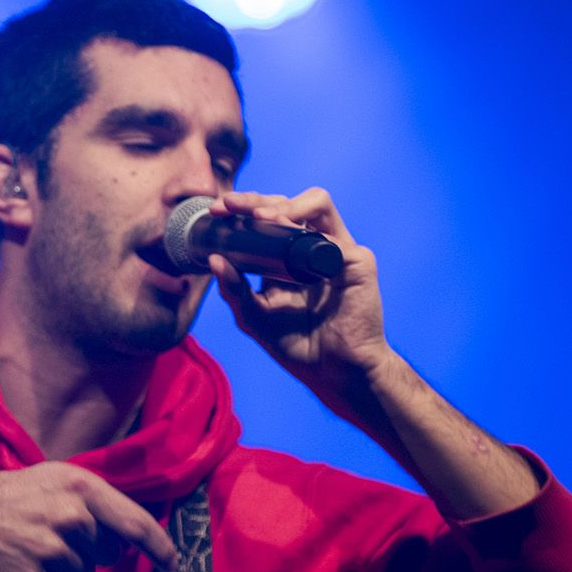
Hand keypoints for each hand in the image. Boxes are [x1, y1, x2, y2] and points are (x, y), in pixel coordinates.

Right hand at [0, 463, 176, 571]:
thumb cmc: (8, 498)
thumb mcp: (54, 480)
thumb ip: (93, 503)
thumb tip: (132, 536)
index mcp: (81, 488)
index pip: (135, 524)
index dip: (159, 548)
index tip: (173, 564)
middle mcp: (72, 518)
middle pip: (108, 555)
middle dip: (89, 552)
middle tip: (51, 536)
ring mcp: (53, 551)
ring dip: (65, 570)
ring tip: (31, 549)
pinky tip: (25, 570)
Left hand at [208, 188, 393, 415]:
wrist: (334, 372)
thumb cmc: (299, 347)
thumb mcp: (255, 317)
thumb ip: (235, 290)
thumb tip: (213, 259)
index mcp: (289, 258)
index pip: (268, 219)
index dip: (243, 210)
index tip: (216, 212)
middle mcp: (314, 248)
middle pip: (288, 204)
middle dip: (255, 199)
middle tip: (229, 206)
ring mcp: (337, 251)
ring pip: (316, 203)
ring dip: (284, 204)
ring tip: (258, 216)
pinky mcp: (357, 261)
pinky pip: (333, 236)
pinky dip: (307, 232)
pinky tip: (287, 237)